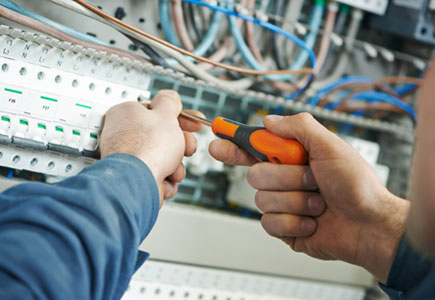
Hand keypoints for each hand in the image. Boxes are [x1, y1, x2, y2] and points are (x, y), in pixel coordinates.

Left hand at [100, 90, 203, 204]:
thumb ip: (169, 103)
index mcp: (127, 114)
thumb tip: (169, 96)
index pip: (157, 112)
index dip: (180, 118)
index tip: (194, 123)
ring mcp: (128, 158)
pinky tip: (165, 181)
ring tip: (174, 169)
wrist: (137, 184)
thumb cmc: (146, 149)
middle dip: (180, 146)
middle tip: (188, 147)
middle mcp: (123, 135)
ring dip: (175, 165)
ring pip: (162, 158)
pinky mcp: (133, 177)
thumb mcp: (165, 116)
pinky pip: (156, 174)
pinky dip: (165, 179)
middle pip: (162, 137)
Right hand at [209, 113, 409, 282]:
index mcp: (292, 157)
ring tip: (318, 203)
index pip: (253, 147)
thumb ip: (298, 127)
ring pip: (262, 200)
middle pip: (255, 174)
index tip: (217, 140)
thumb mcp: (330, 145)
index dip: (233, 144)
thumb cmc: (357, 185)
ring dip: (295, 201)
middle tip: (313, 179)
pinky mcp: (283, 227)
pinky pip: (268, 223)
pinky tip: (312, 221)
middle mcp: (284, 178)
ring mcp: (283, 204)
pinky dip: (294, 222)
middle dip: (287, 178)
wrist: (369, 225)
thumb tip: (268, 121)